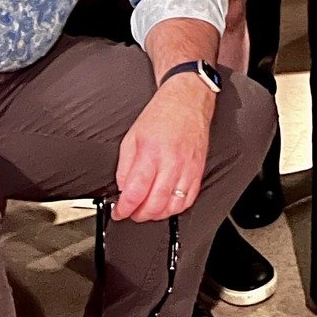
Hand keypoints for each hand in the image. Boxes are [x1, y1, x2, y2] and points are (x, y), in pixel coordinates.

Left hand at [113, 76, 213, 221]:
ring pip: (172, 206)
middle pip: (154, 204)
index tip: (118, 212)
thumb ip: (124, 166)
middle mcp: (171, 162)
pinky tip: (166, 204)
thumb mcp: (131, 137)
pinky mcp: (198, 171)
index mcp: (151, 153)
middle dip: (138, 215)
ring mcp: (187, 168)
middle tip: (131, 212)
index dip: (124, 209)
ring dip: (157, 214)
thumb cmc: (161, 115)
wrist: (187, 101)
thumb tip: (123, 189)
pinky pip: (188, 199)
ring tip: (147, 209)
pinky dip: (175, 208)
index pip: (135, 192)